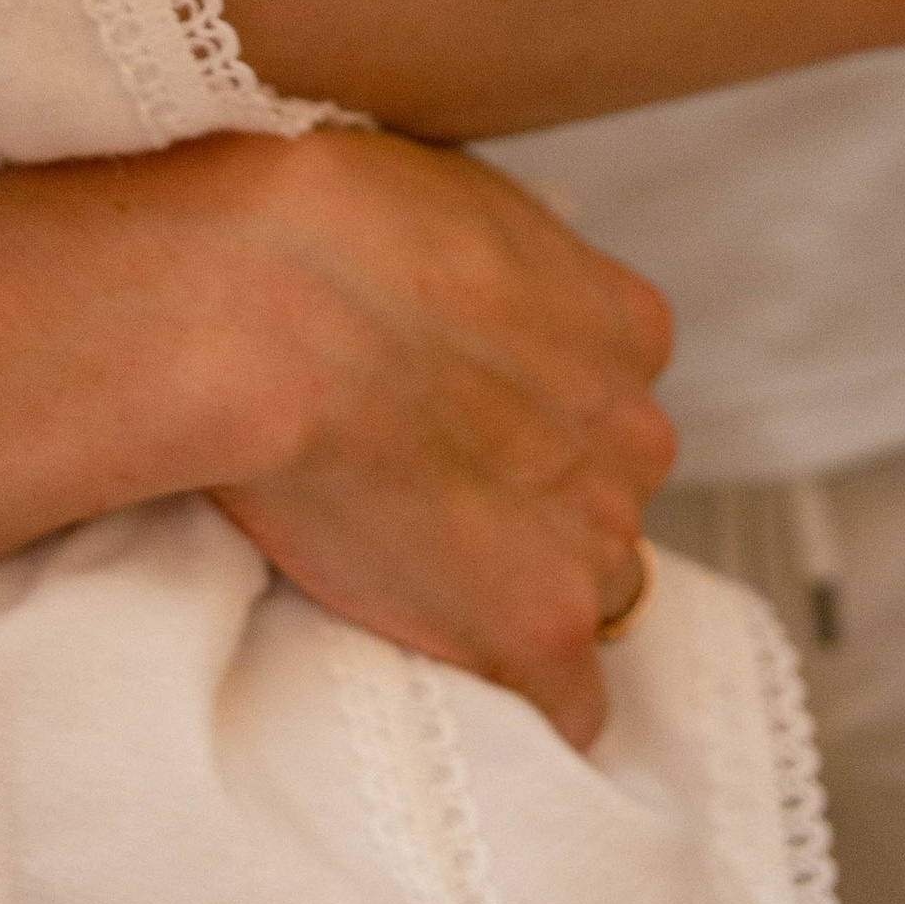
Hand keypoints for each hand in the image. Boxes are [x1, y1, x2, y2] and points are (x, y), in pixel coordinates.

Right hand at [201, 127, 676, 750]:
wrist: (270, 309)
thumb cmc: (325, 233)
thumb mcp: (447, 196)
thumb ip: (494, 267)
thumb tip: (464, 280)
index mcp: (626, 324)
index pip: (609, 401)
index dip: (533, 420)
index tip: (467, 429)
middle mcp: (634, 432)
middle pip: (605, 497)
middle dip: (534, 507)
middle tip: (428, 500)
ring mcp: (594, 537)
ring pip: (589, 594)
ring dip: (522, 596)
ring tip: (417, 584)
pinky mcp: (538, 630)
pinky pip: (569, 707)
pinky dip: (526, 706)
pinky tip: (466, 684)